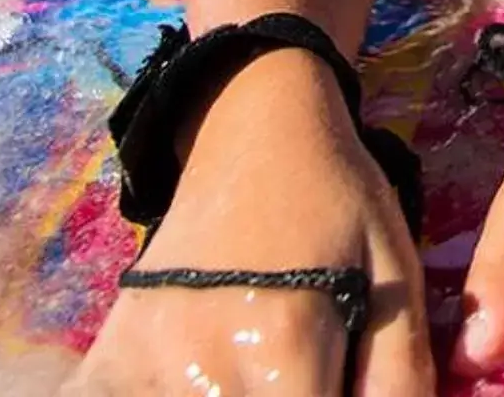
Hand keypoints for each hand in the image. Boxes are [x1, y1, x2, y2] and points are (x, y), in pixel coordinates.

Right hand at [70, 49, 430, 395]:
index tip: (341, 391)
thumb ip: (397, 376)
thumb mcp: (395, 274)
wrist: (251, 132)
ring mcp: (142, 367)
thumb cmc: (337, 201)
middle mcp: (204, 366)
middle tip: (308, 378)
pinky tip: (198, 383)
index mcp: (284, 344)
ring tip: (267, 375)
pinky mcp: (106, 361)